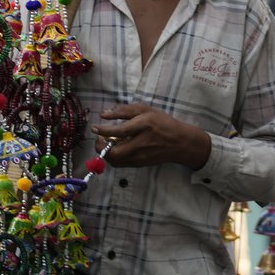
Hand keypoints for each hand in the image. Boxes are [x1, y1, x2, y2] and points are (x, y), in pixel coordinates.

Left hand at [92, 104, 211, 169]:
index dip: (104, 130)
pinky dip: (113, 157)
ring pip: (115, 160)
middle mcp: (142, 143)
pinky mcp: (140, 164)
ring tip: (106, 142)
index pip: (120, 131)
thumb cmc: (162, 123)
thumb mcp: (146, 110)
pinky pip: (120, 164)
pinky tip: (114, 148)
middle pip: (115, 152)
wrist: (180, 143)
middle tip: (98, 138)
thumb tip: (104, 114)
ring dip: (105, 153)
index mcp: (144, 126)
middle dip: (100, 147)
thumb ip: (124, 110)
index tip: (94, 128)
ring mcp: (141, 156)